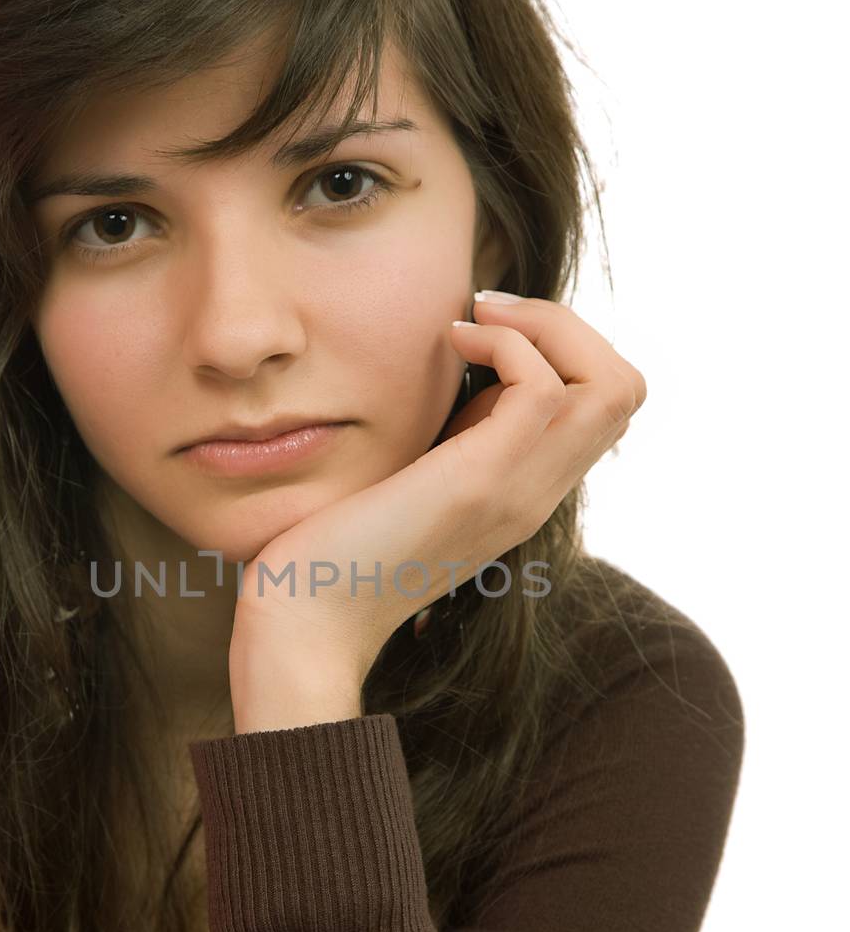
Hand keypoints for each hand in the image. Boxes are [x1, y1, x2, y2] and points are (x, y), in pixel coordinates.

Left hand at [229, 293, 646, 685]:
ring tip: (475, 320)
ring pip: (610, 384)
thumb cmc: (337, 548)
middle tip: (489, 313)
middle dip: (569, 326)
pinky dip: (507, 342)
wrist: (307, 619)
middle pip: (625, 389)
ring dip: (547, 326)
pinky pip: (542, 387)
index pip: (604, 409)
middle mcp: (537, 494)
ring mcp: (517, 491)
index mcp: (525, 492)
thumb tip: (467, 374)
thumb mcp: (415, 478)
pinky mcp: (478, 483)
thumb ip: (454, 439)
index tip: (490, 331)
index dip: (565, 351)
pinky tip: (450, 342)